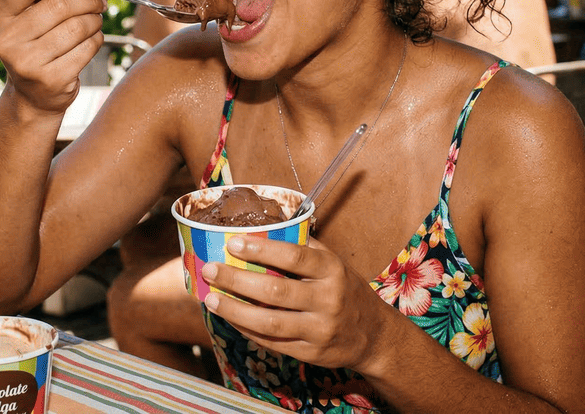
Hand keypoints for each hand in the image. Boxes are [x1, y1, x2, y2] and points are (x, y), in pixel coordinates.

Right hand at [0, 0, 105, 113]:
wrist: (33, 94)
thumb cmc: (36, 41)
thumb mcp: (31, 11)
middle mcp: (6, 39)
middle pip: (59, 5)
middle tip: (100, 1)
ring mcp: (26, 63)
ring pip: (77, 27)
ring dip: (95, 20)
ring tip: (95, 21)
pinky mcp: (50, 80)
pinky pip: (86, 49)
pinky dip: (96, 40)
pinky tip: (91, 40)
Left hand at [199, 236, 392, 372]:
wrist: (374, 336)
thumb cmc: (345, 291)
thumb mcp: (334, 264)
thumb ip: (303, 249)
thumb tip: (261, 230)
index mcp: (332, 270)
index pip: (294, 257)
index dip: (261, 249)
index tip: (233, 243)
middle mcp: (328, 300)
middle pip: (275, 290)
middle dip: (236, 280)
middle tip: (211, 270)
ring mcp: (319, 330)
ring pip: (269, 322)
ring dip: (234, 310)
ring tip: (211, 299)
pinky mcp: (310, 353)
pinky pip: (272, 342)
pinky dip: (246, 329)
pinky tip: (229, 317)